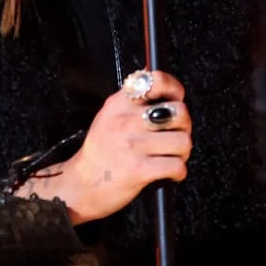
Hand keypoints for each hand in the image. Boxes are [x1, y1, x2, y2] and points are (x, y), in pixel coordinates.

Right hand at [51, 70, 192, 223]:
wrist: (81, 185)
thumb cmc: (100, 152)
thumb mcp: (109, 117)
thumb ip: (133, 103)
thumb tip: (166, 92)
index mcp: (119, 103)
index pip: (156, 81)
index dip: (174, 89)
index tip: (176, 99)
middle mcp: (126, 120)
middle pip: (179, 112)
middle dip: (184, 127)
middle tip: (175, 136)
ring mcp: (132, 145)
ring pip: (183, 141)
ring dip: (183, 153)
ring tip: (171, 157)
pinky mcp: (139, 169)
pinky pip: (176, 166)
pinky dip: (178, 172)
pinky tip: (168, 173)